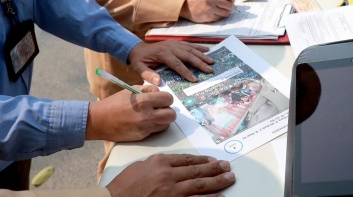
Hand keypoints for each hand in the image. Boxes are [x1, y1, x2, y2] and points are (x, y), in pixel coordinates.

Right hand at [86, 85, 175, 141]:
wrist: (99, 121)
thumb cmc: (114, 103)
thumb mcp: (130, 90)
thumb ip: (147, 90)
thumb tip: (160, 93)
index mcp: (143, 100)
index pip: (168, 99)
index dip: (166, 98)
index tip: (162, 99)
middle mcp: (146, 115)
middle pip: (171, 115)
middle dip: (168, 110)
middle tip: (161, 109)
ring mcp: (144, 128)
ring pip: (166, 125)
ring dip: (163, 120)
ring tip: (154, 116)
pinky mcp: (141, 137)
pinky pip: (156, 131)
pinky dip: (155, 127)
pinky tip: (146, 122)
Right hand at [106, 154, 234, 196]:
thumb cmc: (123, 186)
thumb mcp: (140, 167)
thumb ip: (157, 164)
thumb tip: (173, 165)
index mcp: (160, 162)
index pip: (187, 159)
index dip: (202, 160)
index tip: (213, 160)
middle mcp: (168, 175)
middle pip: (197, 171)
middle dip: (214, 169)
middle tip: (227, 167)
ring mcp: (171, 192)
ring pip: (199, 185)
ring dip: (217, 182)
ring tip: (229, 179)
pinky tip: (219, 196)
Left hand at [128, 40, 213, 84]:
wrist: (137, 49)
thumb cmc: (139, 60)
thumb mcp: (139, 68)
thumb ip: (148, 75)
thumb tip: (159, 82)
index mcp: (162, 54)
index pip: (177, 64)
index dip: (186, 72)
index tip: (195, 79)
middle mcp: (170, 47)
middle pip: (187, 55)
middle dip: (199, 63)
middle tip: (209, 71)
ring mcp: (174, 44)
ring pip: (191, 49)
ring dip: (202, 55)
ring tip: (212, 62)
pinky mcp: (176, 43)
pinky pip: (189, 44)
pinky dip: (199, 47)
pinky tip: (208, 50)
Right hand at [180, 0, 235, 22]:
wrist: (186, 5)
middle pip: (230, 5)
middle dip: (228, 6)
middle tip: (223, 5)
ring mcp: (210, 8)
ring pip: (226, 13)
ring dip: (224, 12)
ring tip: (218, 9)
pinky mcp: (208, 16)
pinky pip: (220, 18)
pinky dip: (218, 16)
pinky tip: (212, 13)